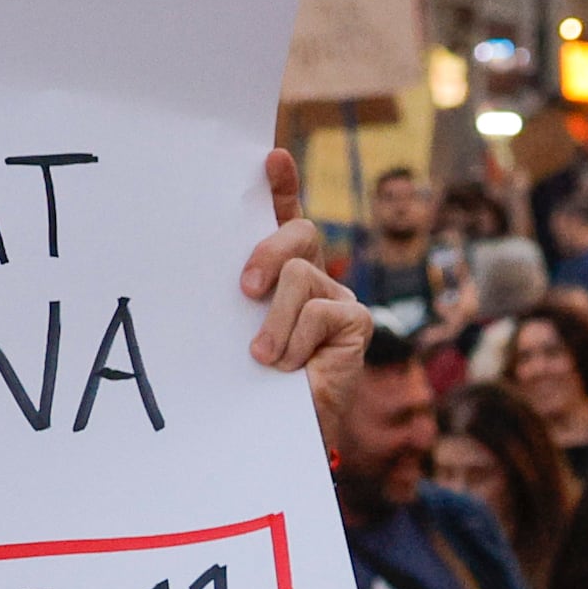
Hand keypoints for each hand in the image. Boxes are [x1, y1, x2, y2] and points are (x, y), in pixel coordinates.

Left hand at [241, 146, 372, 415]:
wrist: (275, 430)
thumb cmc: (248, 379)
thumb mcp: (234, 326)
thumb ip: (240, 292)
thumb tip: (231, 273)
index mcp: (280, 272)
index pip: (283, 216)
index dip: (282, 184)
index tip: (270, 158)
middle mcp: (313, 276)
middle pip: (299, 232)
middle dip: (268, 251)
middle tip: (245, 290)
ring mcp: (338, 297)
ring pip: (300, 276)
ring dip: (274, 324)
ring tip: (265, 358)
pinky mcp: (357, 321)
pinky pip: (319, 310)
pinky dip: (295, 340)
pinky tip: (292, 367)